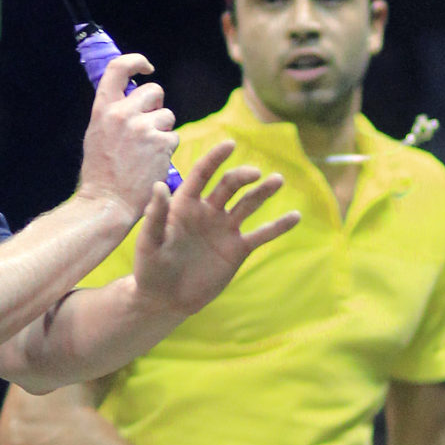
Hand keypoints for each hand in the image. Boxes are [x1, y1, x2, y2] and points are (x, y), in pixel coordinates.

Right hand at [75, 52, 179, 218]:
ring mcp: (143, 128)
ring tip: (147, 153)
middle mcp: (122, 113)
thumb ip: (113, 114)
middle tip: (149, 126)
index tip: (147, 68)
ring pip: (167, 116)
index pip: (118, 67)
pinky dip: (167, 151)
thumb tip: (132, 98)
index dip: (136, 61)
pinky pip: (173, 138)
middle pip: (154, 91)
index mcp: (103, 109)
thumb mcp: (97, 135)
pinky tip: (153, 164)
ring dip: (163, 131)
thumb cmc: (101, 175)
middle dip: (156, 106)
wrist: (107, 203)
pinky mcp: (161, 143)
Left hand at [130, 137, 295, 318]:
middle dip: (242, 176)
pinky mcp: (238, 249)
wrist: (165, 299)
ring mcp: (225, 229)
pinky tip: (295, 217)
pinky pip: (262, 234)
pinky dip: (278, 226)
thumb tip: (158, 186)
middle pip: (229, 185)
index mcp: (185, 204)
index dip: (215, 158)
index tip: (229, 144)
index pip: (203, 173)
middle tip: (255, 174)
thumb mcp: (149, 243)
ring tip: (277, 180)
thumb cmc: (150, 269)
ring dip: (264, 191)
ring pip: (249, 204)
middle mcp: (208, 211)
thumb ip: (156, 216)